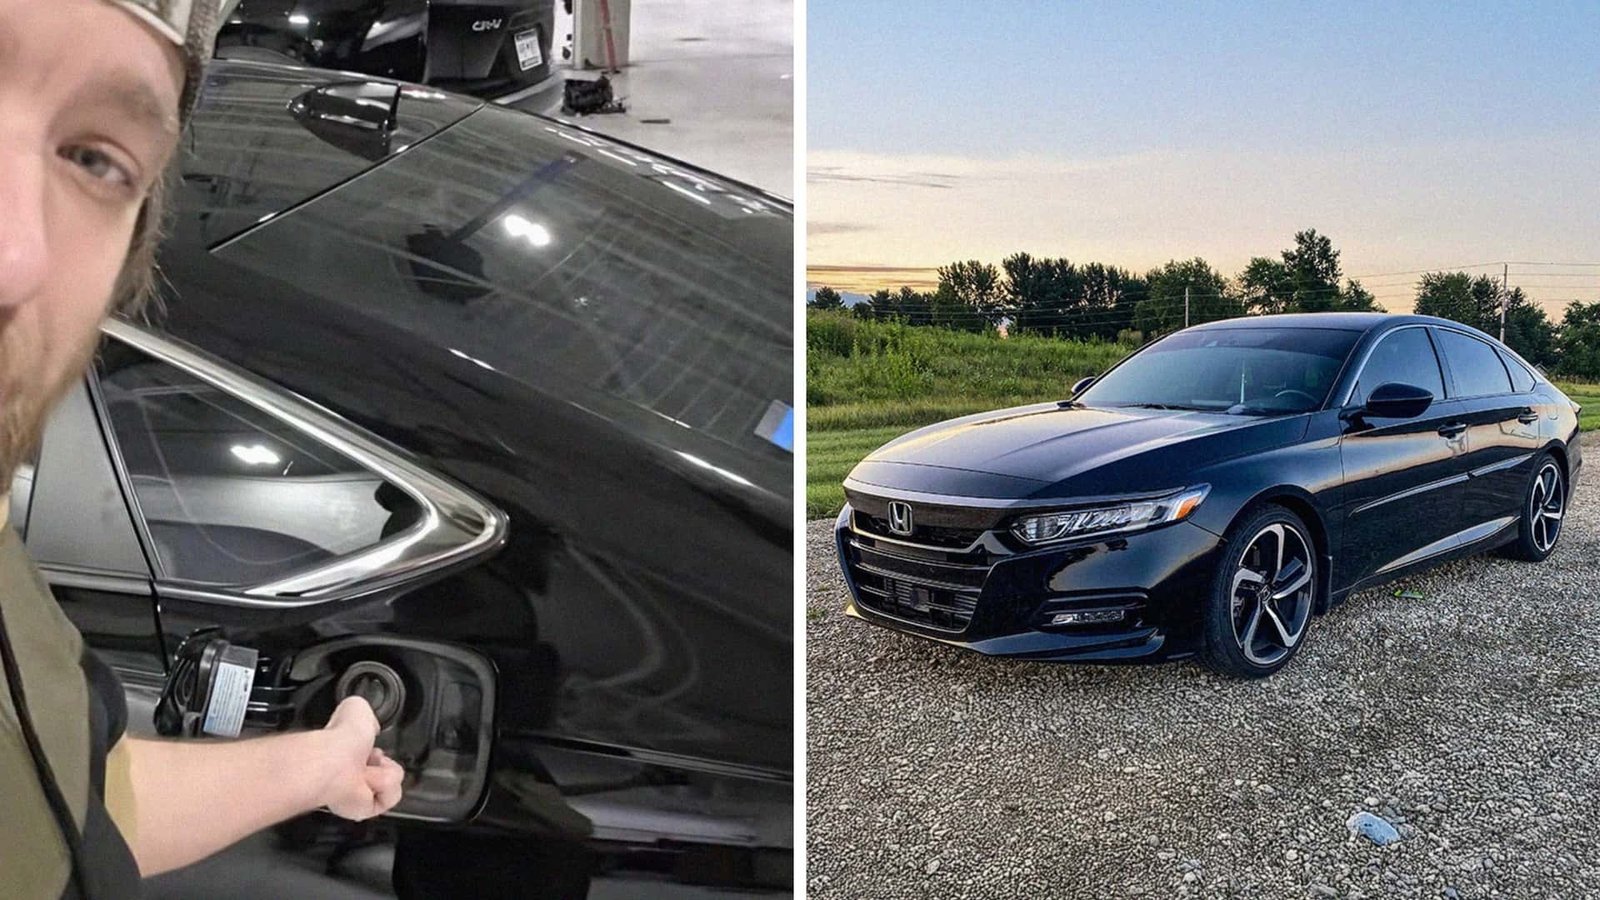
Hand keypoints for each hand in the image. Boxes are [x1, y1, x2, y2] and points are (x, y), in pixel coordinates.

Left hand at [318, 696, 404, 820]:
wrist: (336, 764)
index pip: (368, 753)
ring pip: (392, 781)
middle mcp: (349, 773)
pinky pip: (390, 797)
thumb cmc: (340, 739)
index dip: (376, 749)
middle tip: (374, 758)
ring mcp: (357, 792)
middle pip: (383, 769)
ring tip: (368, 771)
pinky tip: (369, 781)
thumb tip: (372, 723)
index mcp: (345, 751)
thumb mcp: (356, 707)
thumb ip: (364, 711)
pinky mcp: (364, 808)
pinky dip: (385, 787)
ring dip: (385, 773)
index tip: (374, 743)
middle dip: (385, 762)